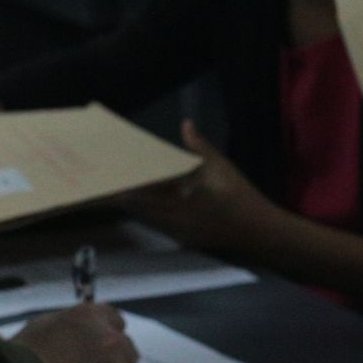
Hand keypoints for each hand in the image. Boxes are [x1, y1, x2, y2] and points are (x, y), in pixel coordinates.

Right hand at [14, 302, 138, 362]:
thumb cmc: (26, 354)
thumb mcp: (44, 324)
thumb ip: (71, 324)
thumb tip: (79, 331)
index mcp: (91, 316)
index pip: (115, 319)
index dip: (106, 331)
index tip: (99, 343)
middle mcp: (109, 338)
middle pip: (125, 346)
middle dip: (114, 355)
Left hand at [119, 120, 269, 250]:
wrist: (259, 234)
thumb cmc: (240, 198)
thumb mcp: (221, 168)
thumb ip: (199, 147)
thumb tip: (186, 124)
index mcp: (175, 203)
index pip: (136, 196)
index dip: (118, 188)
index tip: (103, 177)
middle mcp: (169, 221)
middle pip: (135, 208)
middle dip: (120, 194)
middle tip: (104, 179)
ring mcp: (175, 233)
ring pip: (145, 216)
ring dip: (133, 202)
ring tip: (117, 185)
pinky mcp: (182, 238)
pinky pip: (158, 222)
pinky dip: (148, 209)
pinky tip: (145, 198)